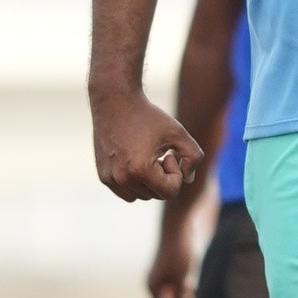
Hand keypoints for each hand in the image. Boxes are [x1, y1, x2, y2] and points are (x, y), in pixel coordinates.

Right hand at [93, 88, 205, 207]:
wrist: (114, 102)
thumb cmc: (148, 116)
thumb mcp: (178, 133)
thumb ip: (194, 157)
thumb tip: (188, 180)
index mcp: (141, 170)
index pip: (170, 192)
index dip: (176, 173)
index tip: (169, 153)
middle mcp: (122, 179)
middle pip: (156, 195)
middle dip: (163, 177)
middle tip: (160, 154)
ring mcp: (110, 179)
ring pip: (142, 196)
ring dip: (150, 182)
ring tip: (148, 157)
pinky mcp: (103, 176)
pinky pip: (127, 193)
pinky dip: (136, 183)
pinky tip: (136, 161)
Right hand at [147, 206, 202, 297]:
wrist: (180, 226)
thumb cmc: (180, 251)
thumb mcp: (183, 276)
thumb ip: (181, 295)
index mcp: (154, 286)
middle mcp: (156, 283)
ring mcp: (164, 276)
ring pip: (175, 297)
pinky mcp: (174, 270)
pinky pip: (179, 288)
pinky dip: (188, 294)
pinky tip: (199, 293)